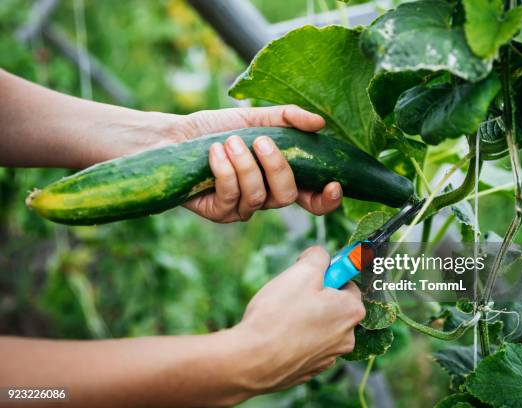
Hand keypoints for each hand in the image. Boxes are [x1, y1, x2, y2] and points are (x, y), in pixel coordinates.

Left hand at [172, 105, 342, 221]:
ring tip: (229, 141)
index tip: (333, 184)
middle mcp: (266, 196)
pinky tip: (215, 152)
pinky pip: (230, 198)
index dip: (327, 199)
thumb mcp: (255, 117)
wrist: (177, 136)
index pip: (313, 198)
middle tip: (260, 141)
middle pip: (287, 196)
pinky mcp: (219, 212)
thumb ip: (287, 118)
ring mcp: (242, 208)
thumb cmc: (218, 128)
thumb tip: (319, 123)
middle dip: (276, 168)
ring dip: (244, 166)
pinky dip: (224, 171)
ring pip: (257, 197)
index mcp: (280, 177)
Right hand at [234, 246, 364, 392]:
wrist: (252, 361)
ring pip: (319, 327)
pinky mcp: (310, 371)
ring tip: (279, 317)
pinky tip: (276, 337)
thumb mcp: (302, 272)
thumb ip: (318, 257)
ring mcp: (329, 357)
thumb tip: (320, 257)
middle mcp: (347, 337)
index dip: (326, 276)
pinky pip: (306, 346)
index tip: (307, 276)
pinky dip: (295, 339)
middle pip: (334, 306)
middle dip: (315, 298)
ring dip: (304, 319)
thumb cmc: (279, 315)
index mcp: (351, 311)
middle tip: (289, 295)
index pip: (347, 283)